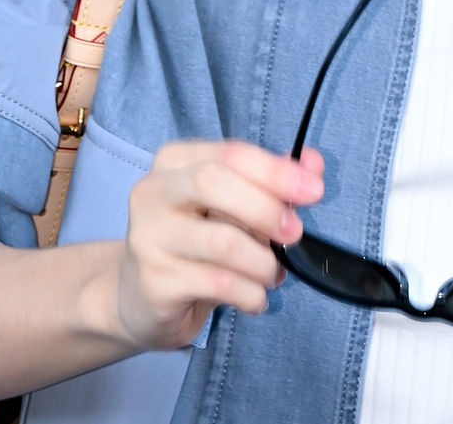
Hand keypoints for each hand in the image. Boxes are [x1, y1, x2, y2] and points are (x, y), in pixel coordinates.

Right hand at [112, 139, 323, 352]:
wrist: (138, 298)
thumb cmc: (194, 241)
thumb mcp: (229, 205)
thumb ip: (271, 181)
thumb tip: (314, 163)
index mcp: (175, 161)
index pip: (230, 153)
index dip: (276, 170)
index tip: (314, 190)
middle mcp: (153, 192)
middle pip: (214, 183)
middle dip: (266, 208)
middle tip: (296, 233)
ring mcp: (148, 238)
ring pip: (221, 241)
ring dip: (263, 261)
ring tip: (274, 274)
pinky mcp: (154, 282)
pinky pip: (218, 284)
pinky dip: (250, 293)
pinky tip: (256, 298)